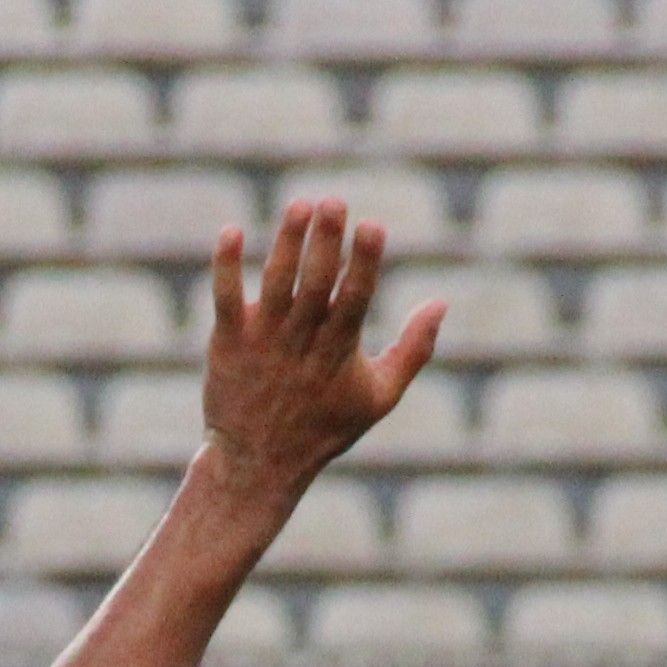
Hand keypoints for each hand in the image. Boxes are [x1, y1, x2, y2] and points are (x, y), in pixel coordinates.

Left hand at [198, 196, 441, 502]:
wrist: (258, 464)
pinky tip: (232, 231)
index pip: (355, 298)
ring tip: (300, 205)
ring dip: (287, 243)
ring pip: (276, 283)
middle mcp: (301, 341)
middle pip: (315, 284)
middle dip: (325, 242)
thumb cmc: (324, 427)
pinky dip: (226, 266)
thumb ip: (413, 350)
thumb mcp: (380, 397)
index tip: (371, 225)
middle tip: (333, 201)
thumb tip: (441, 303)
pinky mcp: (228, 342)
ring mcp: (263, 340)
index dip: (363, 262)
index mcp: (339, 350)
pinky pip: (225, 298)